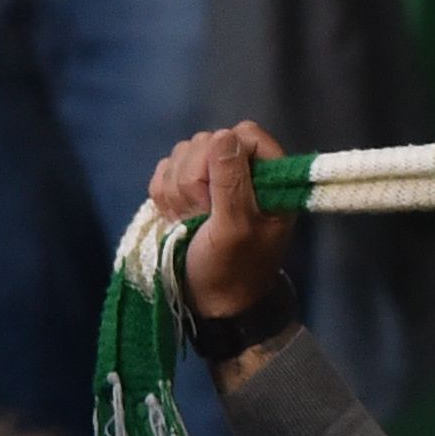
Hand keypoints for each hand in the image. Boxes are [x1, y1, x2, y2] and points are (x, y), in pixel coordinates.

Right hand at [147, 123, 294, 320]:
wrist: (210, 301)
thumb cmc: (233, 268)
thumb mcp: (236, 228)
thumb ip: (231, 182)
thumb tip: (223, 136)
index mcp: (270, 175)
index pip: (243, 134)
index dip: (222, 157)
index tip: (216, 193)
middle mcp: (243, 170)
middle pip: (207, 141)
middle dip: (195, 181)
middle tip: (203, 217)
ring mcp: (211, 178)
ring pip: (181, 154)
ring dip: (178, 192)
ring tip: (191, 222)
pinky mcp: (185, 189)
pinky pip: (163, 171)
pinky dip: (164, 197)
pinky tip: (176, 220)